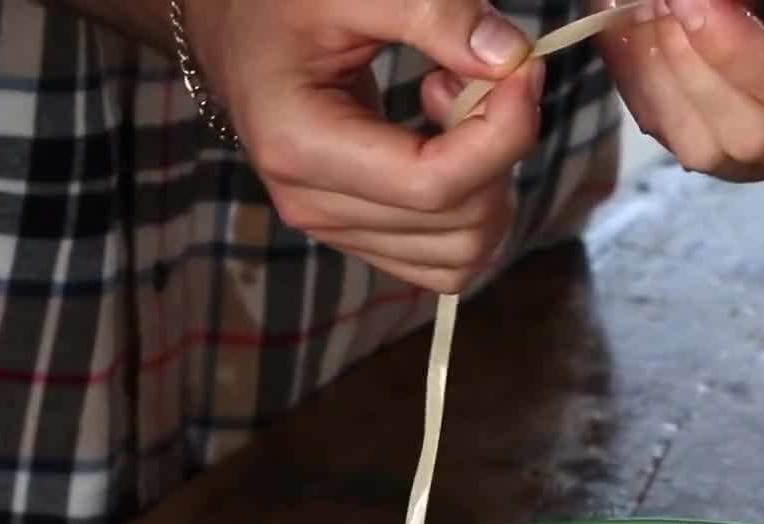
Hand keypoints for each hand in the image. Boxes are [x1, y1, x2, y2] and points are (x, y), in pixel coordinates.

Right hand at [184, 0, 548, 292]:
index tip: (526, 70)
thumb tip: (509, 59)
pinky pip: (447, 258)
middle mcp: (313, 205)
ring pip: (464, 252)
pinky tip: (447, 142)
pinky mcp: (360, 234)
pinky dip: (473, 206)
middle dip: (500, 149)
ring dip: (490, 179)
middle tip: (482, 72)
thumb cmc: (281, 2)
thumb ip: (431, 10)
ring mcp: (336, 228)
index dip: (502, 133)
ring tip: (453, 102)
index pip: (433, 184)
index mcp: (300, 146)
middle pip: (460, 223)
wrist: (237, 32)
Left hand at [596, 0, 763, 180]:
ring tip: (635, 5)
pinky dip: (640, 82)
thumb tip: (699, 1)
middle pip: (757, 131)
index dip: (738, 46)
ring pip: (707, 147)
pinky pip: (676, 138)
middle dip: (690, 60)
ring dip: (658, 71)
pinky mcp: (735, 161)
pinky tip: (624, 29)